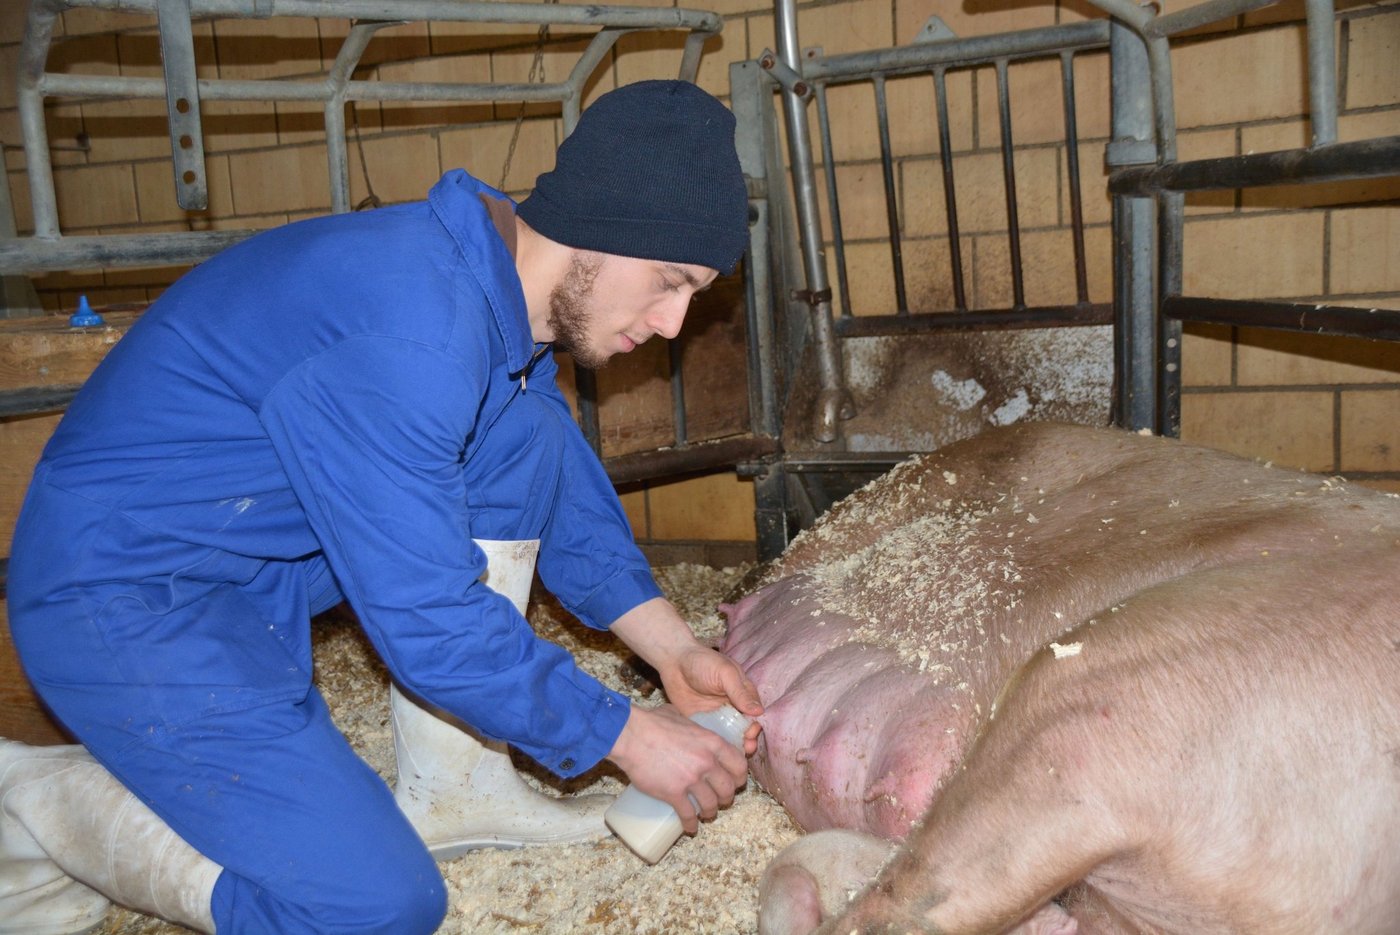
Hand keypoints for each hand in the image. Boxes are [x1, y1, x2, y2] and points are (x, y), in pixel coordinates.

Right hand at [606, 704, 749, 832]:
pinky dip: (691, 824)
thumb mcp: (680, 716)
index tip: (735, 781)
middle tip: (721, 799)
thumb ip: (690, 724)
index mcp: (712, 742)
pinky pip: (688, 814)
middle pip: (728, 788)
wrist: (629, 735)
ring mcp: (691, 779)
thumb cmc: (651, 723)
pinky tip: (690, 827)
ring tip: (706, 814)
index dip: (739, 776)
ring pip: (711, 804)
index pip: (739, 764)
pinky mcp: (673, 793)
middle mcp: (706, 762)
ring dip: (711, 812)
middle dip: (727, 797)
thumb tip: (689, 726)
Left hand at [610, 597, 763, 753]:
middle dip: (748, 738)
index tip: (752, 732)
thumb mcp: (725, 673)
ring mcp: (716, 717)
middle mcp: (732, 708)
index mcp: (742, 694)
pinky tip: (716, 750)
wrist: (673, 661)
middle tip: (747, 746)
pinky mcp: (701, 723)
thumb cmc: (703, 662)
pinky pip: (710, 737)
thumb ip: (740, 692)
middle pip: (743, 728)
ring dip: (734, 745)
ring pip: (729, 736)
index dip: (755, 724)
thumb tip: (759, 712)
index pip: (754, 713)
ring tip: (736, 752)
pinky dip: (715, 745)